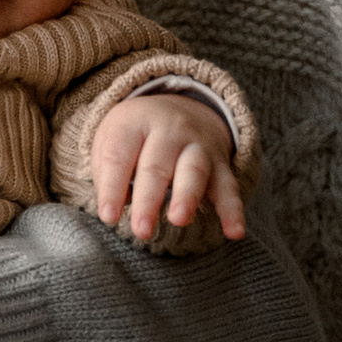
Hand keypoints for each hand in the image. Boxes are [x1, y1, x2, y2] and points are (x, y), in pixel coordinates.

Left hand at [89, 92, 245, 244]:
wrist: (180, 109)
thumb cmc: (135, 137)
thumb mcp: (110, 141)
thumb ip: (106, 172)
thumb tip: (115, 206)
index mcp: (135, 122)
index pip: (119, 155)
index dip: (112, 186)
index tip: (108, 216)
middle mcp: (169, 130)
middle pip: (156, 166)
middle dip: (148, 200)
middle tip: (141, 230)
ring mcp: (198, 146)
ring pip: (193, 171)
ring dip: (187, 197)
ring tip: (179, 219)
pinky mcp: (220, 164)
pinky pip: (228, 188)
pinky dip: (233, 210)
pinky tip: (235, 232)